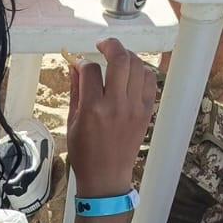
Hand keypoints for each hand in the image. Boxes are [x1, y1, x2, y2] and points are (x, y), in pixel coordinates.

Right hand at [67, 38, 156, 199]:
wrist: (106, 178)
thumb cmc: (86, 154)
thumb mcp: (72, 122)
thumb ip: (76, 91)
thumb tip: (76, 66)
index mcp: (93, 109)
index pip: (91, 70)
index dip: (83, 62)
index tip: (80, 64)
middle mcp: (116, 106)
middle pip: (120, 59)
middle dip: (111, 45)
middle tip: (104, 45)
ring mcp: (134, 108)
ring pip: (138, 66)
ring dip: (128, 57)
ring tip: (119, 59)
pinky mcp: (146, 112)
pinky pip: (150, 81)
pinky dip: (142, 72)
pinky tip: (132, 74)